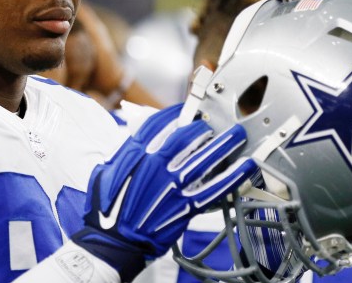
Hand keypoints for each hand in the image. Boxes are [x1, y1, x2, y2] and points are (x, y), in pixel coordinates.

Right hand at [72, 104, 253, 280]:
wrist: (112, 241)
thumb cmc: (106, 209)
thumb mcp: (105, 172)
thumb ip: (124, 153)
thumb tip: (137, 135)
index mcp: (133, 155)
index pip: (157, 124)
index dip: (175, 114)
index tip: (186, 110)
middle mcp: (153, 167)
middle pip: (184, 137)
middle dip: (201, 127)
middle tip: (212, 125)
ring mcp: (170, 187)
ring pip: (202, 159)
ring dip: (223, 145)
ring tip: (237, 135)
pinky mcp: (183, 207)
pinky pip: (213, 189)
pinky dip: (232, 178)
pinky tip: (246, 167)